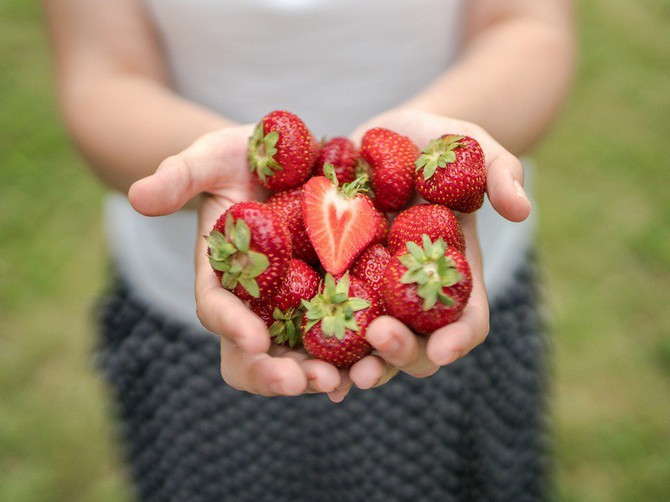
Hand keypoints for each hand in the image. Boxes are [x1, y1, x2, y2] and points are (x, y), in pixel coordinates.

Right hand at [128, 126, 351, 401]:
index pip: (217, 308)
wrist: (289, 158)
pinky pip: (342, 333)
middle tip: (301, 381)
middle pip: (256, 352)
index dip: (231, 325)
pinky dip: (355, 353)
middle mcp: (256, 301)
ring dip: (318, 373)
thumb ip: (179, 176)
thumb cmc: (241, 158)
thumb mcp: (210, 158)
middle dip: (274, 371)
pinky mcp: (333, 295)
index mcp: (221, 275)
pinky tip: (374, 364)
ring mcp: (295, 304)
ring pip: (300, 353)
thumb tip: (137, 197)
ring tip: (341, 382)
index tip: (252, 340)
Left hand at [346, 108, 530, 389]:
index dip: (459, 337)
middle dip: (403, 352)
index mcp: (454, 273)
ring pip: (370, 348)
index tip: (443, 348)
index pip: (467, 318)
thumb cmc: (432, 142)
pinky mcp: (334, 282)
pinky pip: (327, 321)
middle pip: (417, 344)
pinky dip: (319, 346)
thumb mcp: (468, 145)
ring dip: (360, 366)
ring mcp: (372, 292)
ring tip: (340, 374)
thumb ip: (498, 170)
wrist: (377, 140)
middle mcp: (413, 295)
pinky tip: (301, 357)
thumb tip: (521, 210)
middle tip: (380, 338)